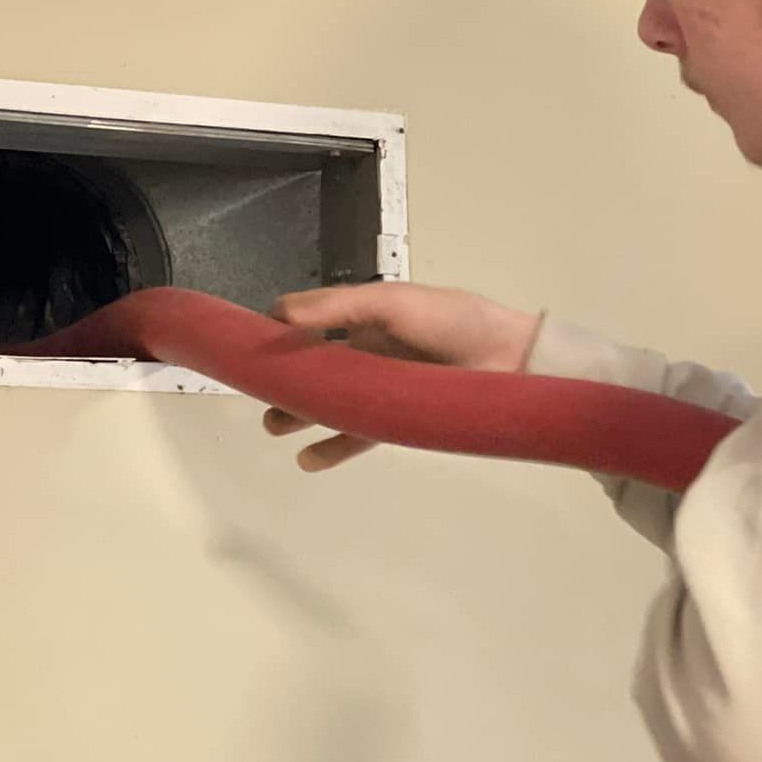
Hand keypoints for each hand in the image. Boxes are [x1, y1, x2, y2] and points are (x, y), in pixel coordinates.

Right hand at [263, 282, 542, 470]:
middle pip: (314, 371)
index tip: (249, 351)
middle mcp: (368, 354)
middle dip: (284, 384)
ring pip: (331, 405)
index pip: (310, 327)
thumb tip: (277, 312)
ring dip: (300, 415)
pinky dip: (332, 449)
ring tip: (275, 426)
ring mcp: (383, 390)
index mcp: (364, 319)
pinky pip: (359, 436)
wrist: (512, 360)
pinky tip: (307, 459)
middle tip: (258, 396)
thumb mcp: (392, 301)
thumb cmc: (453, 321)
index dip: (280, 338)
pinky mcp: (399, 421)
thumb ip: (336, 308)